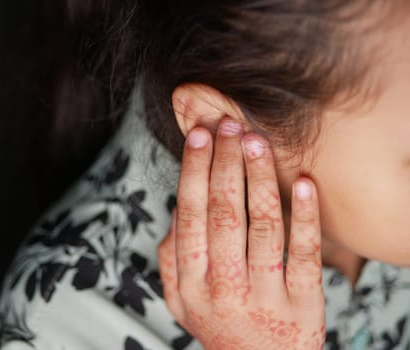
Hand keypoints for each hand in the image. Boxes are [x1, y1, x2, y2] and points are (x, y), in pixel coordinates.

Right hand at [158, 118, 324, 349]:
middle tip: (229, 124)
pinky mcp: (303, 304)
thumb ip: (171, 256)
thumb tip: (179, 207)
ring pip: (264, 226)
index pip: (190, 215)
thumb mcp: (180, 299)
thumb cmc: (217, 322)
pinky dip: (306, 214)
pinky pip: (305, 253)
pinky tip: (303, 181)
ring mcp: (266, 296)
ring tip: (258, 140)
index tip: (199, 134)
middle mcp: (224, 287)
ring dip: (260, 177)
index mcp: (191, 281)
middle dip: (226, 162)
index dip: (194, 171)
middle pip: (225, 213)